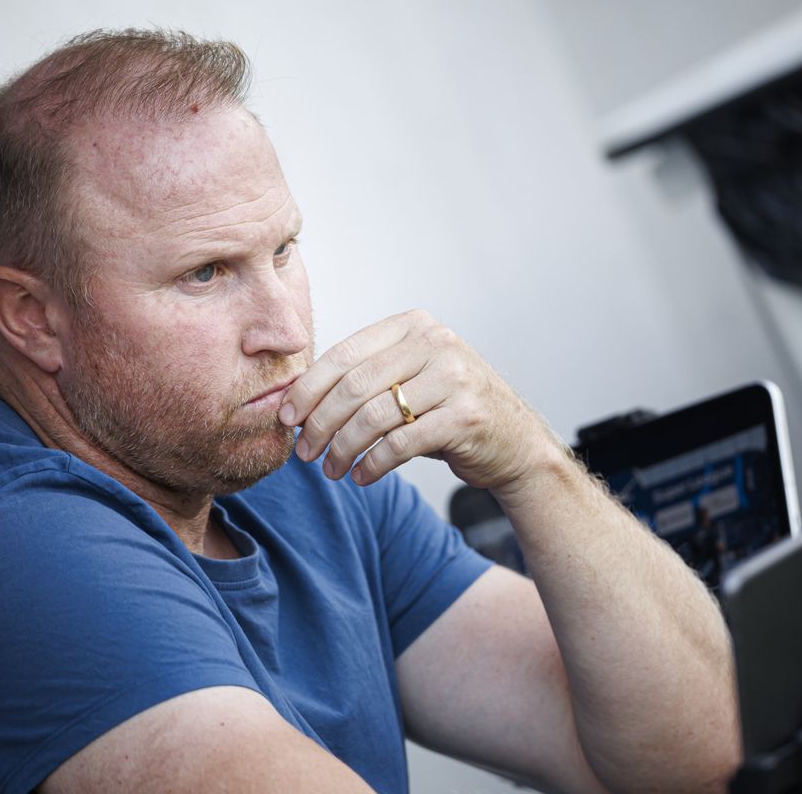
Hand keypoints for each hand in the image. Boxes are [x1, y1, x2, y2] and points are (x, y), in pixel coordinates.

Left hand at [279, 310, 559, 491]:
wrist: (515, 441)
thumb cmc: (449, 410)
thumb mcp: (411, 378)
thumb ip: (366, 378)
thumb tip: (296, 400)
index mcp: (414, 325)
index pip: (345, 353)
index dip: (309, 387)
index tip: (286, 416)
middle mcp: (436, 343)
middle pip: (355, 386)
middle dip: (320, 423)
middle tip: (304, 451)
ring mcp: (454, 378)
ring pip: (374, 416)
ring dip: (343, 449)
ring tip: (331, 469)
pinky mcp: (465, 416)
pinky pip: (400, 444)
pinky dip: (373, 464)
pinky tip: (362, 476)